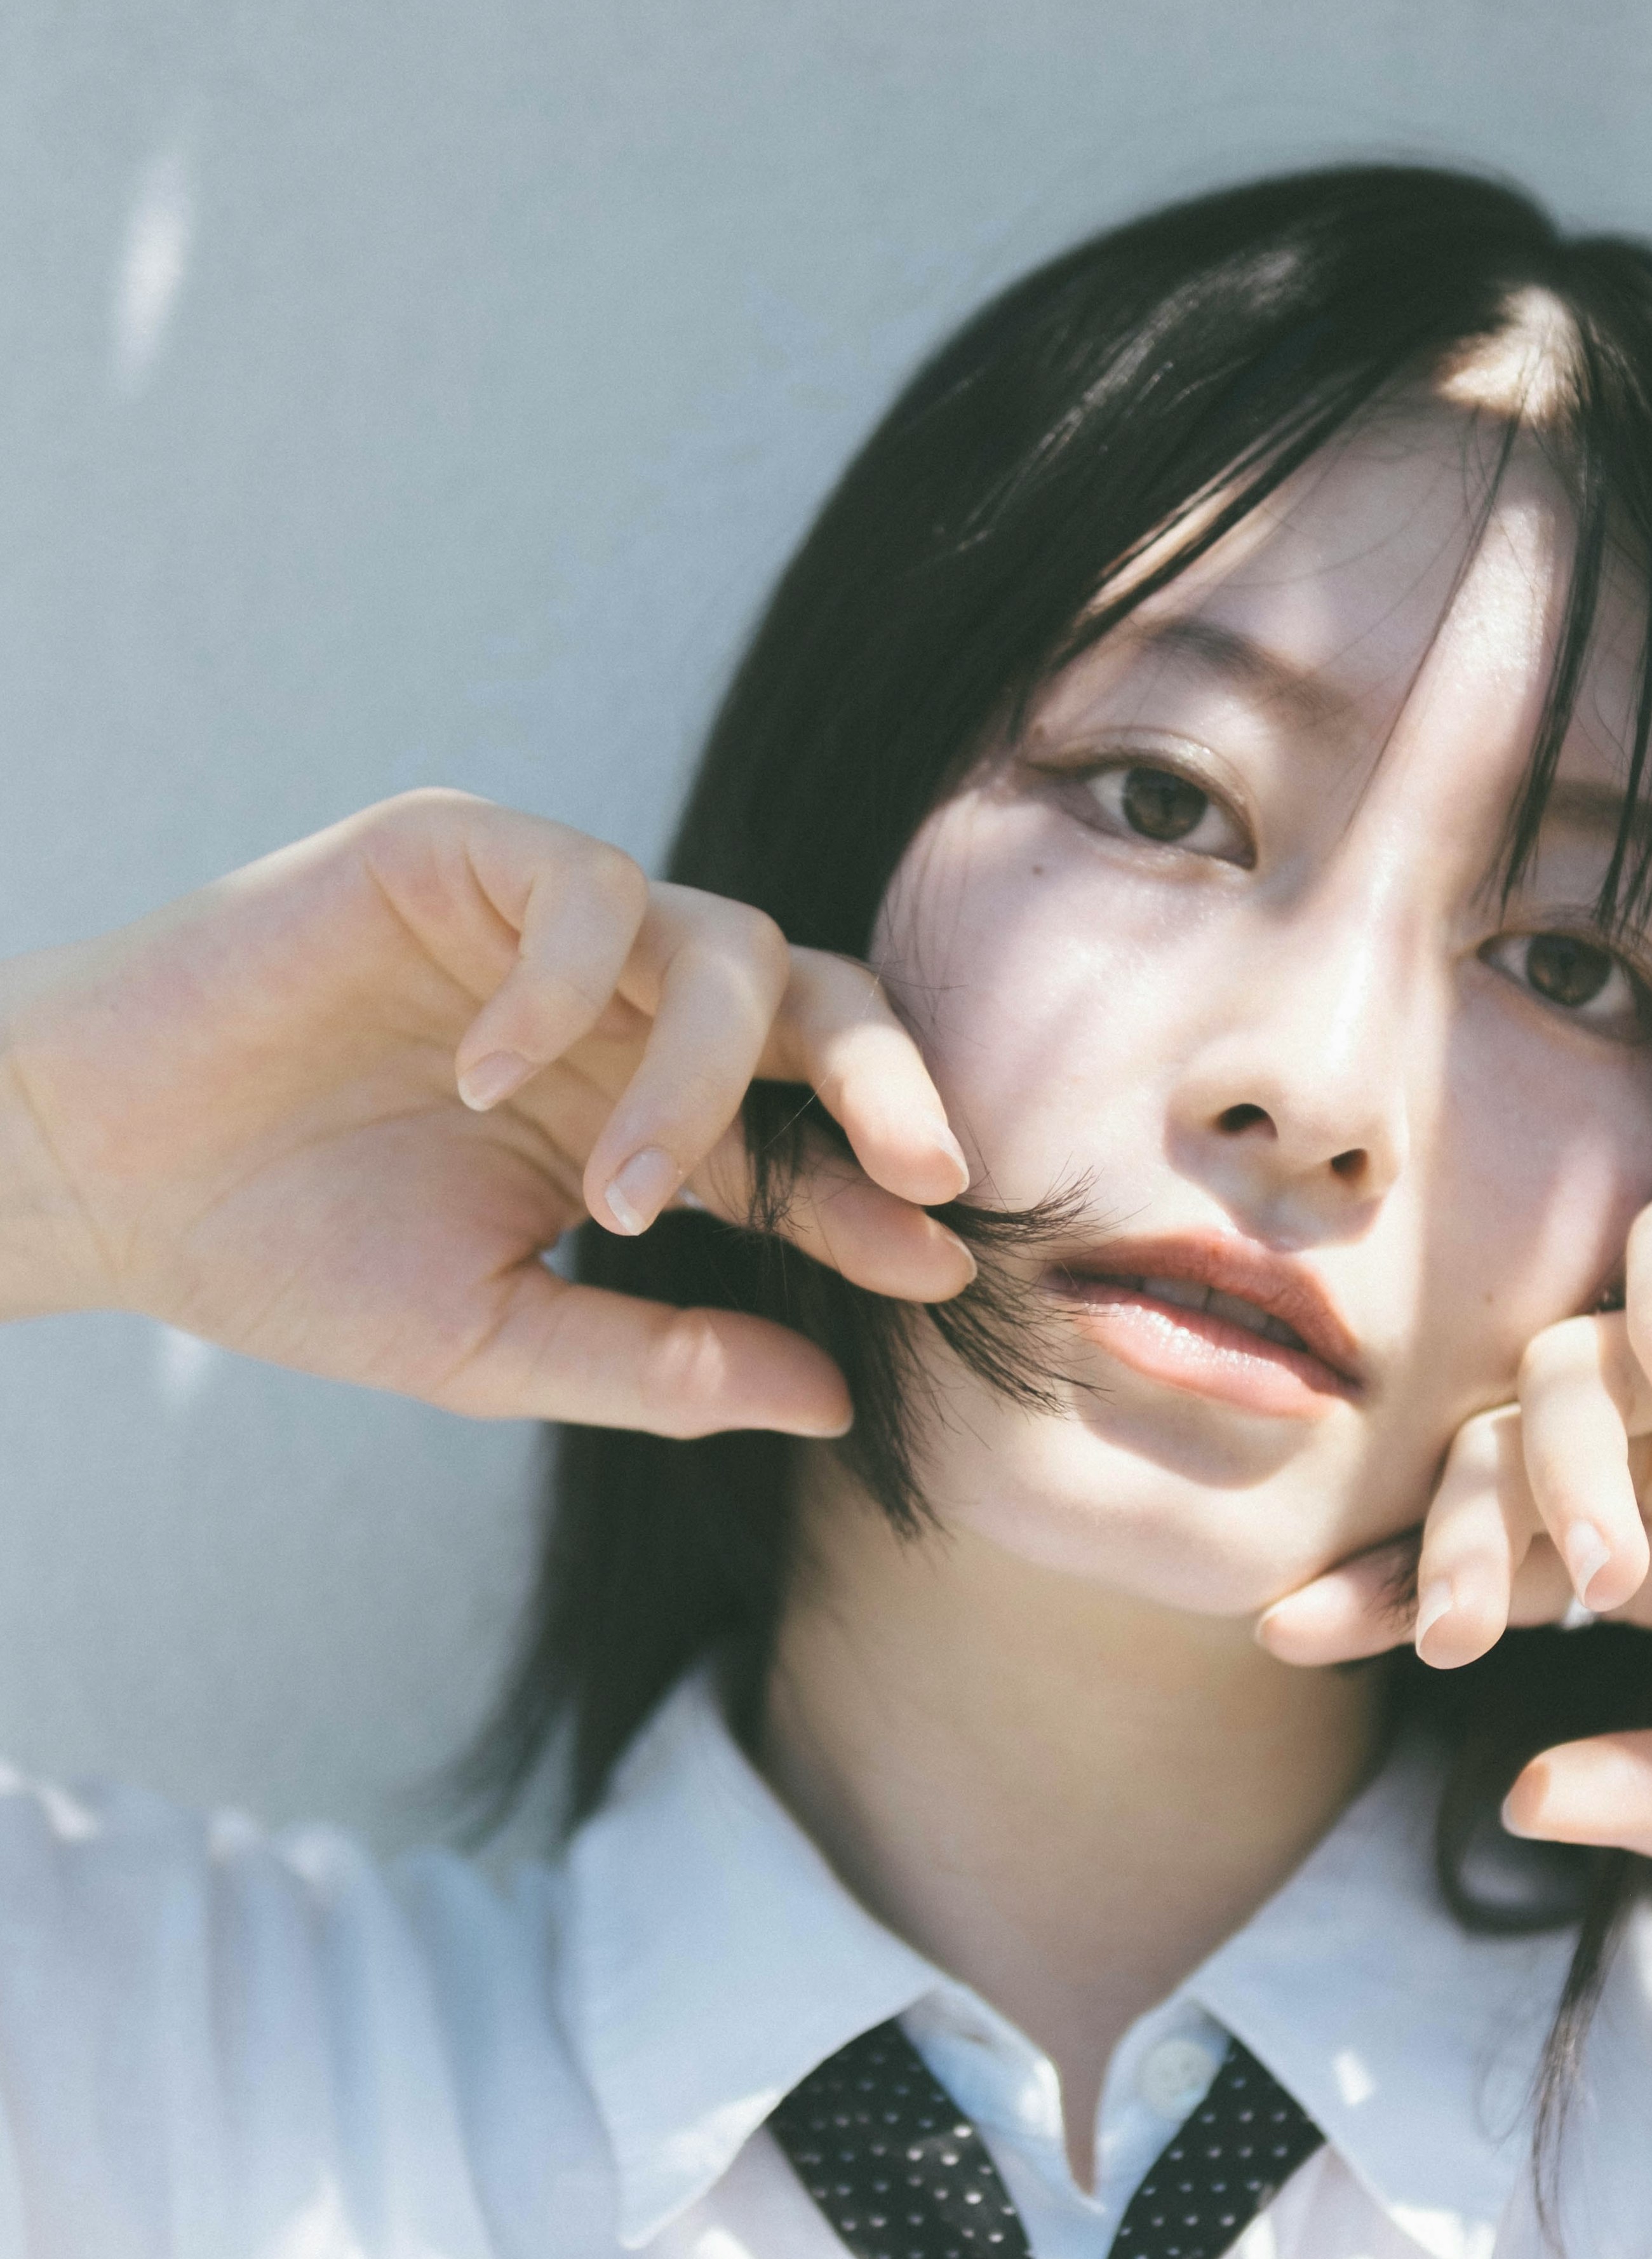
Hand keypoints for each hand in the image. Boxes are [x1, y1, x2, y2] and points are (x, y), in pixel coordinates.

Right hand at [0, 790, 972, 1433]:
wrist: (105, 1177)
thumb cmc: (294, 1258)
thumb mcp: (497, 1340)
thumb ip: (660, 1364)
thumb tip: (835, 1403)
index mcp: (652, 1124)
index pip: (812, 1144)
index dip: (881, 1201)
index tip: (940, 1273)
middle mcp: (628, 1016)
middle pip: (821, 1008)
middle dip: (890, 1085)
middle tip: (925, 1176)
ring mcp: (552, 930)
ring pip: (724, 944)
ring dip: (701, 1077)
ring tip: (617, 1193)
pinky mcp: (462, 855)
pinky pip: (586, 884)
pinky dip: (566, 983)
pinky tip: (485, 1079)